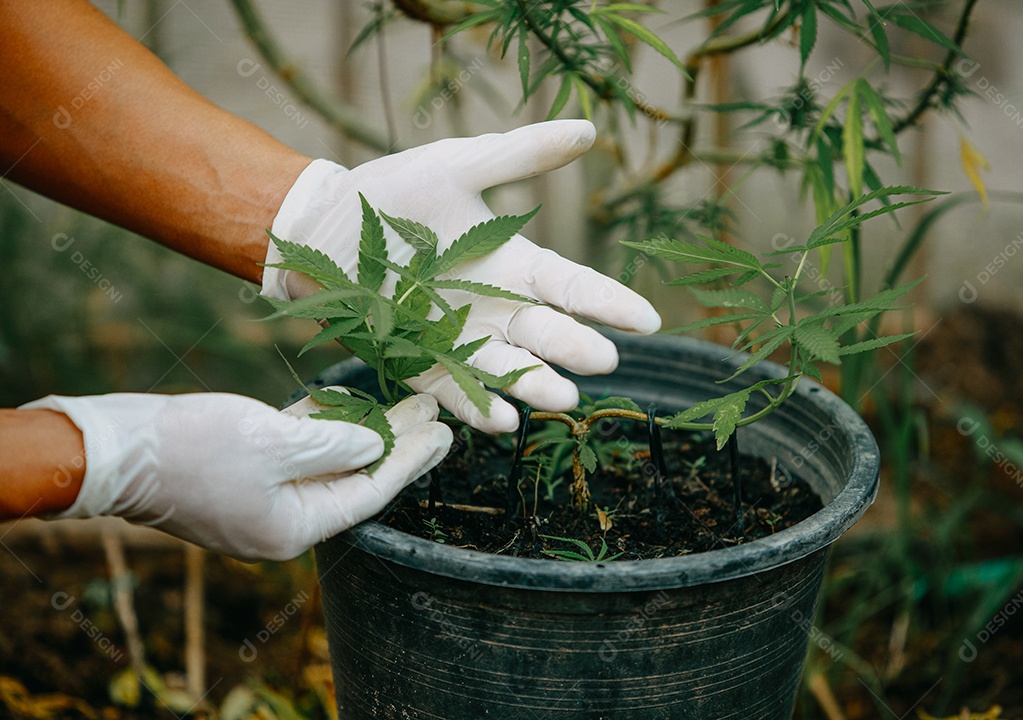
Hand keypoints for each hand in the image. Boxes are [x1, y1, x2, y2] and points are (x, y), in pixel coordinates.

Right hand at [21, 390, 450, 561]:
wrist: (112, 449)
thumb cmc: (191, 448)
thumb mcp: (274, 441)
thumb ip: (335, 445)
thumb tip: (376, 447)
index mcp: (292, 527)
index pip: (368, 494)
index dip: (410, 461)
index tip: (444, 432)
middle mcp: (281, 520)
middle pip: (353, 479)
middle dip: (396, 446)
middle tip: (436, 415)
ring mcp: (260, 497)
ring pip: (327, 462)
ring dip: (364, 432)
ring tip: (404, 404)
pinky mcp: (242, 471)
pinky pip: (296, 451)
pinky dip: (323, 428)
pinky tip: (349, 403)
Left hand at [264, 120, 660, 432]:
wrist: (323, 226)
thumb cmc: (394, 192)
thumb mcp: (458, 166)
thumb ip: (520, 156)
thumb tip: (588, 129)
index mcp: (515, 264)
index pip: (576, 288)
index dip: (611, 304)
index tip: (648, 321)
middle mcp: (498, 309)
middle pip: (550, 335)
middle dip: (577, 349)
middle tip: (603, 361)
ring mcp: (462, 340)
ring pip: (512, 370)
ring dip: (538, 386)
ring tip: (563, 398)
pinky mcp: (421, 363)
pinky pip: (458, 390)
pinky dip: (480, 407)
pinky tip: (502, 419)